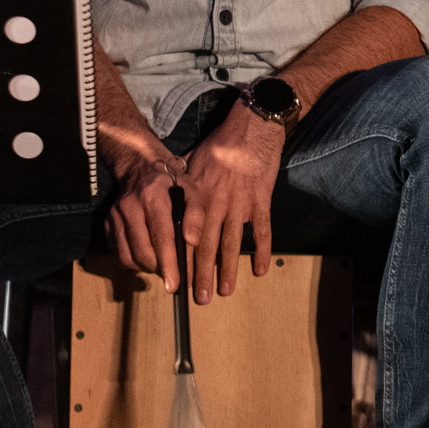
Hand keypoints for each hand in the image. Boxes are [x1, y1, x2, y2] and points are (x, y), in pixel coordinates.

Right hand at [101, 129, 186, 283]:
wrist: (140, 167)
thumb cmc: (172, 183)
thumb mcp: (192, 191)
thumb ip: (196, 215)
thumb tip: (192, 242)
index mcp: (152, 197)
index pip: (161, 237)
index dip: (168, 263)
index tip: (174, 285)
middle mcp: (129, 207)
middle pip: (142, 252)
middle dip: (159, 269)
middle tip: (174, 274)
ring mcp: (114, 217)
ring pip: (128, 257)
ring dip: (146, 268)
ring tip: (162, 264)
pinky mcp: (107, 225)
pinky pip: (119, 255)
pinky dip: (134, 263)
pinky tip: (148, 257)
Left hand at [182, 105, 287, 298]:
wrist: (252, 129)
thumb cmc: (220, 145)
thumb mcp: (192, 162)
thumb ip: (181, 187)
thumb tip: (165, 199)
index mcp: (198, 195)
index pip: (186, 233)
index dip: (181, 257)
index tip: (176, 277)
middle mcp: (217, 203)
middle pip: (207, 245)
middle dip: (202, 273)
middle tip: (198, 298)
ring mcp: (241, 204)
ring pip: (233, 243)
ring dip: (228, 270)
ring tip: (224, 291)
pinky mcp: (261, 201)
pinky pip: (263, 231)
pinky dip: (262, 252)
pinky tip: (259, 271)